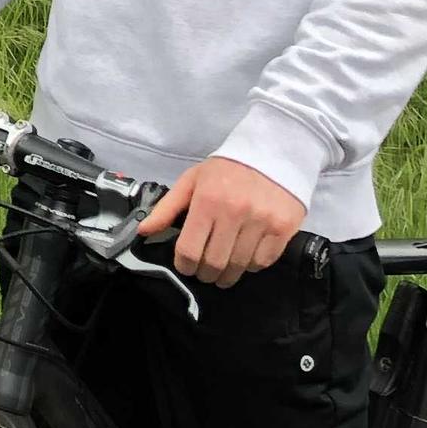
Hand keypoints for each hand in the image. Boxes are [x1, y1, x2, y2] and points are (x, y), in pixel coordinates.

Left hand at [138, 156, 306, 284]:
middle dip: (205, 274)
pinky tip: (245, 257)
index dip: (184, 265)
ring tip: (223, 271)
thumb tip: (143, 231)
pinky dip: (251, 266)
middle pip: (214, 263)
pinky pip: (263, 262)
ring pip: (239, 266)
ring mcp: (261, 222)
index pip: (190, 250)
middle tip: (205, 272)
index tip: (186, 266)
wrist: (273, 152)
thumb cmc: (227, 169)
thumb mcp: (192, 180)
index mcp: (207, 200)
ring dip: (228, 275)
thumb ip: (166, 208)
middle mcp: (234, 213)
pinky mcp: (283, 229)